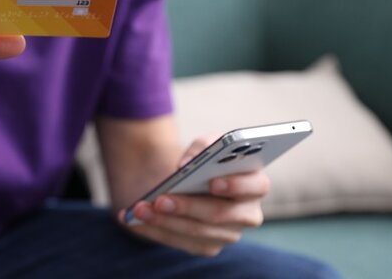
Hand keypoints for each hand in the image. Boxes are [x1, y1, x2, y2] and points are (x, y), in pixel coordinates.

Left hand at [118, 136, 270, 255]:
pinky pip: (182, 243)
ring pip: (197, 232)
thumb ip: (201, 147)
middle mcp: (248, 213)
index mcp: (255, 183)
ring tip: (141, 209)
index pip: (257, 186)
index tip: (213, 182)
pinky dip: (156, 232)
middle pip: (220, 214)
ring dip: (165, 221)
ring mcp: (229, 233)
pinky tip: (135, 222)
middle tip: (160, 199)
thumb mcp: (206, 145)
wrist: (192, 181)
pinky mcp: (209, 246)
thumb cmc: (206, 161)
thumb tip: (185, 165)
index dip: (237, 185)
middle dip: (188, 206)